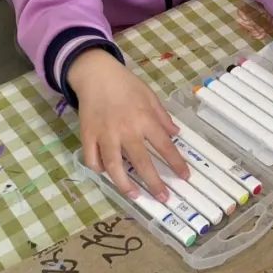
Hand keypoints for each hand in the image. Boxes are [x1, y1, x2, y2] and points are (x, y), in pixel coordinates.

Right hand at [70, 49, 189, 198]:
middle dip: (154, 183)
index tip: (185, 177)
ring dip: (125, 184)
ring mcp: (105, 134)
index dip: (176, 163)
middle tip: (163, 198)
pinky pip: (92, 159)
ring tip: (135, 195)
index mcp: (144, 119)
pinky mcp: (88, 135)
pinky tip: (107, 173)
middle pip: (141, 162)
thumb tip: (175, 134)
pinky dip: (99, 169)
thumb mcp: (149, 95)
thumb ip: (162, 117)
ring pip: (114, 166)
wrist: (96, 74)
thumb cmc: (125, 84)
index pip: (164, 146)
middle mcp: (126, 130)